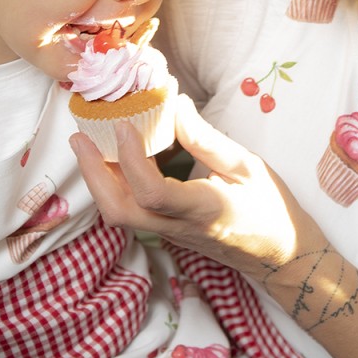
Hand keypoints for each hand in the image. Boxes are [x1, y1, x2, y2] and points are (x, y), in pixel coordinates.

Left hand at [71, 94, 325, 284]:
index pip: (154, 194)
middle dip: (93, 175)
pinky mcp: (165, 234)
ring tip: (87, 144)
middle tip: (80, 137)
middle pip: (120, 213)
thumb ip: (206, 139)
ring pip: (119, 216)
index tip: (122, 125)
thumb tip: (173, 103)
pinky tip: (111, 160)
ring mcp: (169, 235)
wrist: (278, 254)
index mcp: (205, 210)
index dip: (131, 160)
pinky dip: (112, 186)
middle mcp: (180, 228)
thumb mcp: (246, 166)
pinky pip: (129, 213)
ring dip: (97, 181)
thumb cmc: (269, 207)